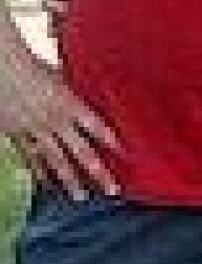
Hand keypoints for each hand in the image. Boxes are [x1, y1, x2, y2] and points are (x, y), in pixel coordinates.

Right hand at [3, 52, 120, 198]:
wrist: (2, 71)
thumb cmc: (34, 67)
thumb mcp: (63, 76)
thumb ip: (79, 90)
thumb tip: (102, 93)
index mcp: (69, 103)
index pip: (96, 126)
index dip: (111, 140)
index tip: (127, 155)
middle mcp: (54, 121)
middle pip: (80, 151)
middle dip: (98, 171)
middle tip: (112, 190)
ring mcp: (34, 131)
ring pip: (56, 161)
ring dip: (70, 180)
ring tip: (82, 196)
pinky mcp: (16, 135)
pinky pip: (30, 158)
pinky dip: (40, 172)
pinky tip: (48, 184)